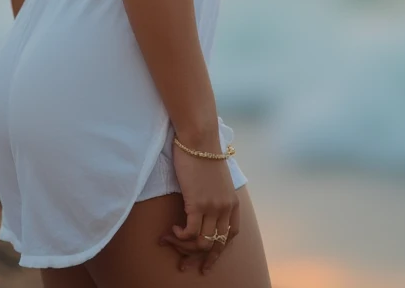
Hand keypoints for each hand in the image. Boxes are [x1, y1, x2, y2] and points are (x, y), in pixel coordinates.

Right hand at [158, 135, 239, 273]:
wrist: (198, 137)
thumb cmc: (203, 152)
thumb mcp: (216, 177)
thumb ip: (215, 194)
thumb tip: (204, 205)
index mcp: (233, 201)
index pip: (232, 235)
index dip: (219, 250)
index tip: (207, 259)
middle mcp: (226, 207)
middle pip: (217, 244)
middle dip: (202, 259)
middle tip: (185, 266)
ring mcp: (213, 206)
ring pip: (203, 242)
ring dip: (185, 248)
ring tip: (171, 241)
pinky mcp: (197, 203)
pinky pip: (190, 232)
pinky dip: (180, 237)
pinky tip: (171, 230)